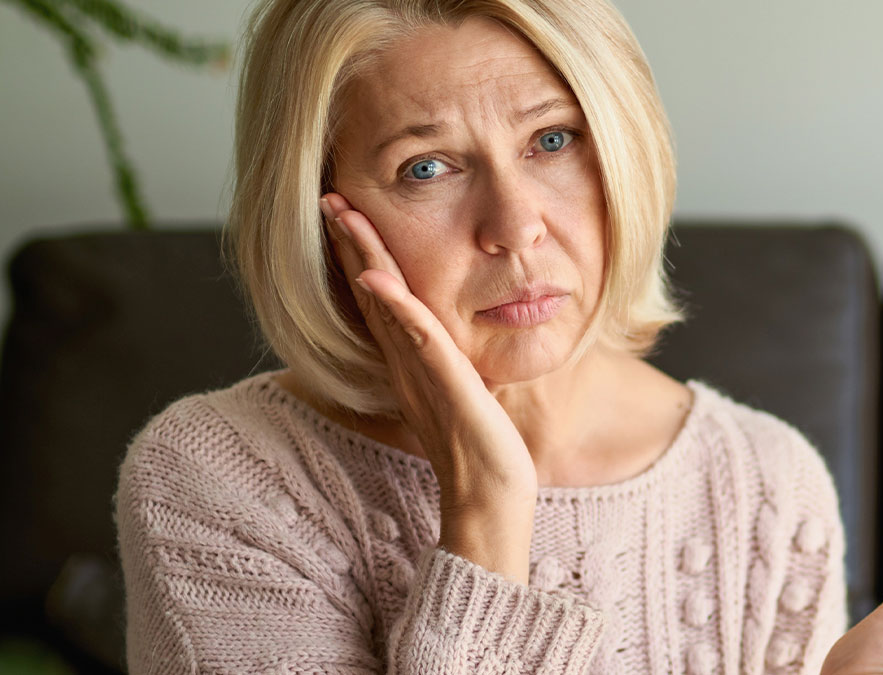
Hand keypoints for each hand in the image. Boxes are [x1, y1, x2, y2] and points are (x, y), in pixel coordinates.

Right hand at [320, 193, 537, 579]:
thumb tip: (440, 337)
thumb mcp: (459, 390)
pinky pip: (418, 338)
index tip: (347, 212)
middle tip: (328, 197)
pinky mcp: (446, 383)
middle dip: (350, 241)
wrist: (490, 493)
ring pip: (386, 304)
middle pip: (371, 289)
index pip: (380, 295)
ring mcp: (422, 371)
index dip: (361, 252)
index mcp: (410, 359)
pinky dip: (397, 306)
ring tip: (343, 214)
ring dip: (364, 257)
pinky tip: (378, 277)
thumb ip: (444, 361)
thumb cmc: (480, 447)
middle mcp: (407, 361)